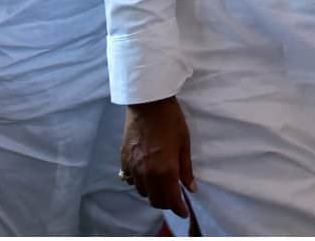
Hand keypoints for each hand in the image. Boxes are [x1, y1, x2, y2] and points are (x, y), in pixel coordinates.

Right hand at [120, 96, 195, 217]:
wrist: (147, 102)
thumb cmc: (170, 120)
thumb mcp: (184, 144)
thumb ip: (186, 169)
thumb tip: (190, 187)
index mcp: (165, 170)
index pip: (171, 199)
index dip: (178, 209)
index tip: (183, 211)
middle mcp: (147, 172)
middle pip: (155, 200)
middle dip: (166, 202)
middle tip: (174, 197)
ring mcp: (133, 166)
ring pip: (141, 191)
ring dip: (152, 192)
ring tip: (160, 185)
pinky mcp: (123, 158)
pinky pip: (129, 179)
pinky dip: (138, 182)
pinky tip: (145, 175)